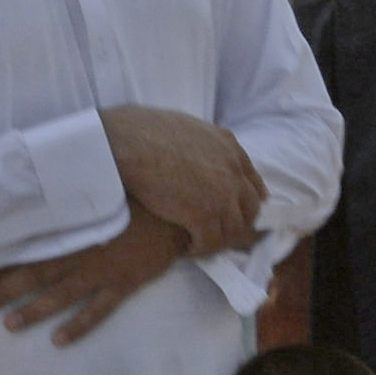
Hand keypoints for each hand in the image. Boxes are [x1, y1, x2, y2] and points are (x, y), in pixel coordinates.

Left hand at [0, 213, 193, 339]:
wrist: (172, 211)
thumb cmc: (127, 198)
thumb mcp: (90, 195)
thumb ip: (63, 202)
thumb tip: (30, 192)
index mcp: (69, 228)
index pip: (27, 247)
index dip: (0, 261)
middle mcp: (80, 252)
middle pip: (36, 274)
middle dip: (6, 290)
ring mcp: (102, 272)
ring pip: (60, 296)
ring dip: (33, 311)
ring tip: (9, 324)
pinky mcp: (124, 286)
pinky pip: (97, 312)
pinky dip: (78, 326)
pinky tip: (58, 341)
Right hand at [98, 105, 266, 255]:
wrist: (122, 141)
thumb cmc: (138, 128)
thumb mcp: (182, 125)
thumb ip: (200, 143)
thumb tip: (193, 157)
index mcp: (227, 145)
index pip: (252, 181)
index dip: (247, 200)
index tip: (239, 211)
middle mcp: (232, 170)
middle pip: (250, 209)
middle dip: (238, 224)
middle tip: (221, 233)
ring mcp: (221, 194)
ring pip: (234, 231)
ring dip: (219, 240)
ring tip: (201, 243)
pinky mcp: (204, 215)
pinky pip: (212, 243)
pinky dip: (201, 249)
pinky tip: (188, 249)